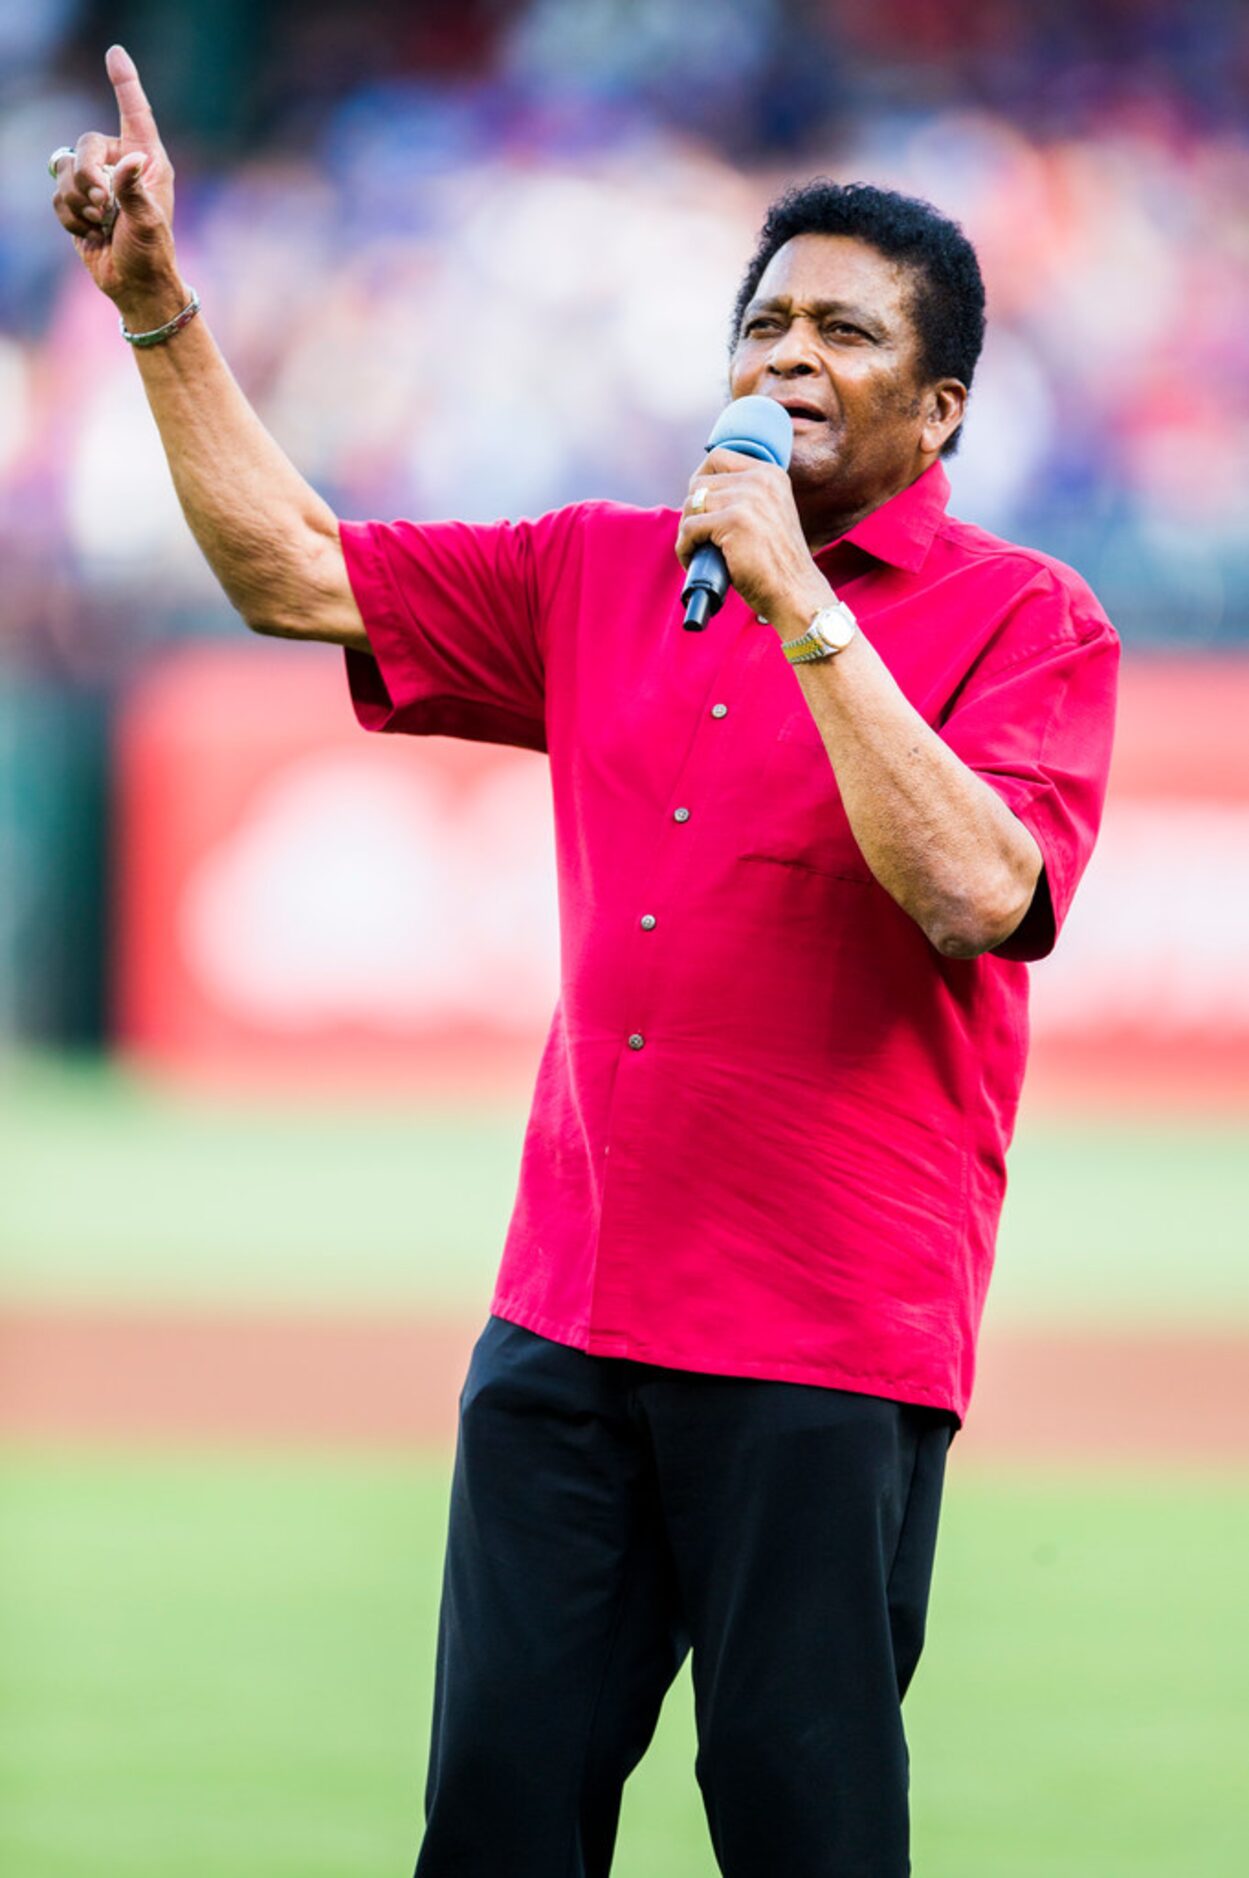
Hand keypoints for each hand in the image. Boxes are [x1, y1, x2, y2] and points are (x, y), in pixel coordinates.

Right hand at [50, 45, 183, 324]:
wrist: (134, 286)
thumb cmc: (151, 255)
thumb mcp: (148, 223)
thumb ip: (136, 190)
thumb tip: (133, 159)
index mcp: (149, 162)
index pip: (134, 113)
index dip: (124, 82)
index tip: (115, 53)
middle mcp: (122, 166)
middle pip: (86, 144)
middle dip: (87, 175)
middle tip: (103, 205)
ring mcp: (99, 183)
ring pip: (67, 170)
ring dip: (80, 202)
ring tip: (101, 223)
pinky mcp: (79, 202)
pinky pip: (59, 195)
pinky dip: (70, 217)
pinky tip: (89, 232)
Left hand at [675, 448, 834, 634]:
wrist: (795, 592)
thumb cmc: (777, 564)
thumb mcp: (768, 515)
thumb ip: (744, 497)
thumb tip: (699, 493)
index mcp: (770, 474)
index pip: (718, 456)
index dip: (700, 479)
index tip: (699, 505)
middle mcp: (761, 480)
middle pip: (699, 482)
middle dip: (691, 511)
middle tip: (698, 537)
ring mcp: (748, 499)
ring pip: (691, 505)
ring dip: (687, 532)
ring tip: (697, 551)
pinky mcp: (734, 521)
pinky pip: (689, 529)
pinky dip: (685, 548)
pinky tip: (693, 560)